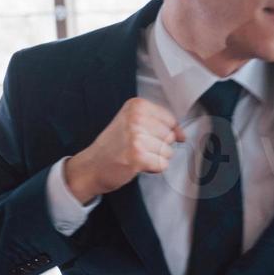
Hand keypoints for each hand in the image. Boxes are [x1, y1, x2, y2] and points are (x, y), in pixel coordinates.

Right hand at [62, 97, 185, 202]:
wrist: (91, 166)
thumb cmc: (114, 146)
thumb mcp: (133, 124)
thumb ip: (158, 124)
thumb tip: (182, 136)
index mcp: (136, 105)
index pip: (170, 119)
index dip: (165, 132)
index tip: (150, 137)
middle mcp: (136, 118)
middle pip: (170, 136)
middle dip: (158, 146)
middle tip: (137, 148)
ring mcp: (136, 137)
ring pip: (168, 151)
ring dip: (155, 158)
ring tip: (136, 155)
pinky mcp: (137, 156)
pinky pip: (162, 164)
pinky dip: (152, 168)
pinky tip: (136, 164)